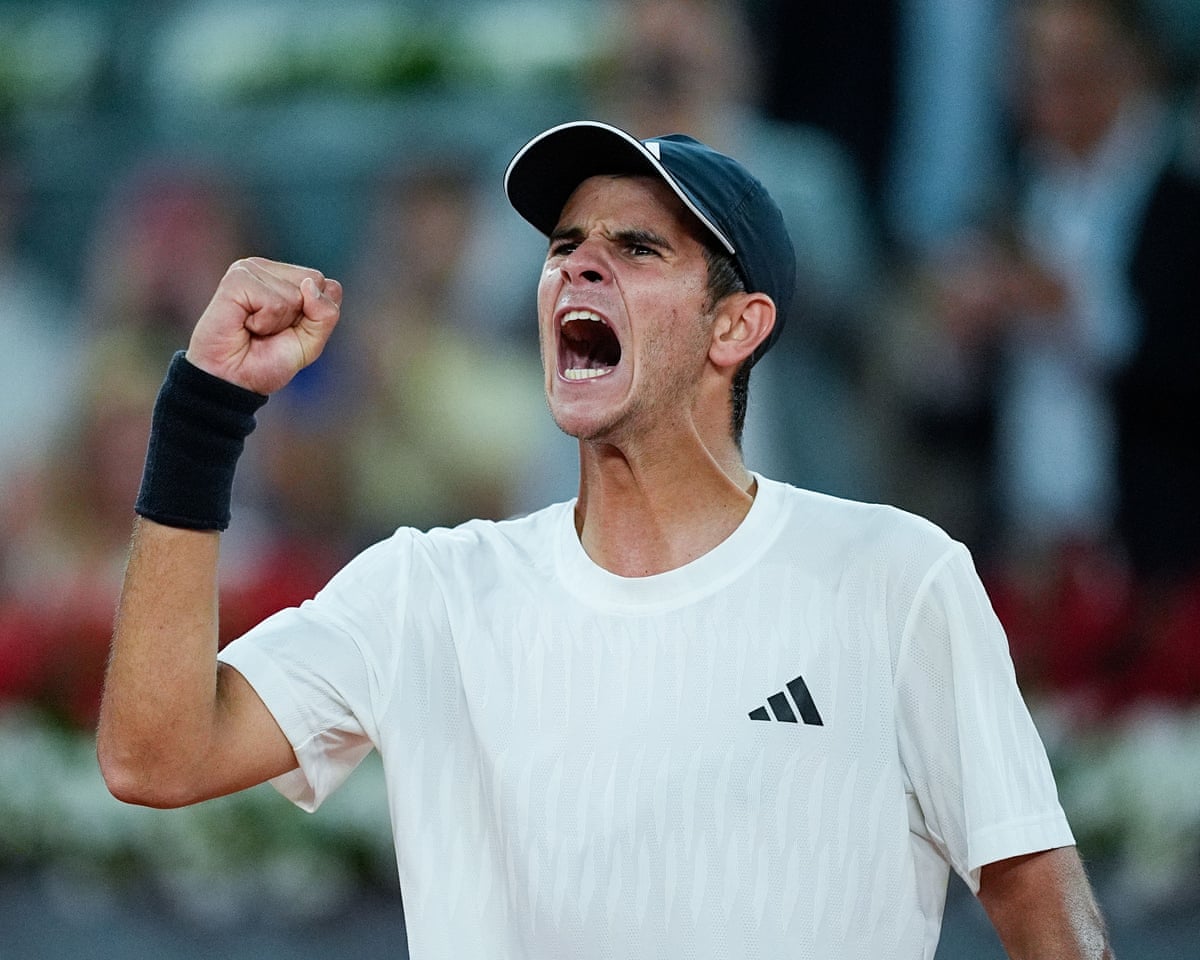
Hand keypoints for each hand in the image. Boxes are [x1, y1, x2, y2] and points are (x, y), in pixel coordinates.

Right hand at [185, 257, 342, 394]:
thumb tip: (309, 284)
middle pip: (315, 282)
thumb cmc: (266, 361)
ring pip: (296, 293)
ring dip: (278, 322)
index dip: (317, 318)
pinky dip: (264, 322)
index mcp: (288, 278)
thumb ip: (326, 314)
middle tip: (270, 331)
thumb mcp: (310, 342)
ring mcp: (251, 270)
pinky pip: (274, 302)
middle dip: (300, 317)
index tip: (289, 331)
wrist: (232, 380)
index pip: (329, 286)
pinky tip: (245, 324)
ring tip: (255, 329)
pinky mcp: (237, 279)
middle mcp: (269, 269)